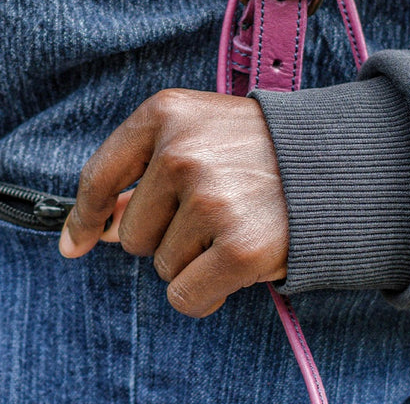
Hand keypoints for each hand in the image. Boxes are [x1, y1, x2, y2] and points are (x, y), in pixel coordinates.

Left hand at [59, 89, 287, 317]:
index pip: (99, 176)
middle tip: (214, 207)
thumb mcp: (196, 130)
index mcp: (165, 114)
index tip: (76, 242)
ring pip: (163, 264)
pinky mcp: (239, 247)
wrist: (333, 161)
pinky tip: (236, 260)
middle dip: (166, 233)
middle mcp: (181, 152)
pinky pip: (187, 295)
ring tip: (235, 221)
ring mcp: (210, 200)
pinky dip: (206, 291)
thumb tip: (95, 228)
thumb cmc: (255, 148)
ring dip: (194, 257)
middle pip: (133, 233)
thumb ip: (142, 170)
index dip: (85, 216)